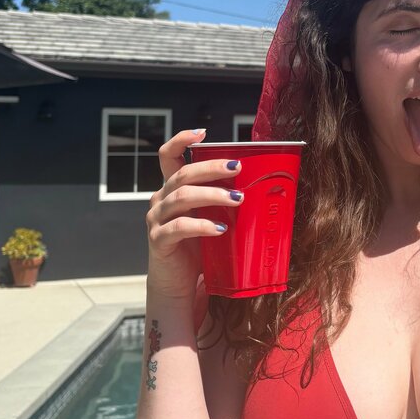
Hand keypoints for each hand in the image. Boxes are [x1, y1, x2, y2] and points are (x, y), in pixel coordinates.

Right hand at [145, 129, 244, 302]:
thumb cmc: (200, 249)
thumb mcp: (210, 217)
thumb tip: (263, 186)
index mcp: (171, 189)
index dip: (181, 139)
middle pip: (182, 174)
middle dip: (212, 168)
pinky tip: (220, 228)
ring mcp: (156, 220)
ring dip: (212, 195)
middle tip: (238, 168)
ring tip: (237, 199)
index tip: (202, 132)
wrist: (179, 286)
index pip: (168, 156)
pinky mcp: (158, 241)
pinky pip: (179, 228)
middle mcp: (160, 199)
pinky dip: (202, 225)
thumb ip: (222, 201)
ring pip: (182, 197)